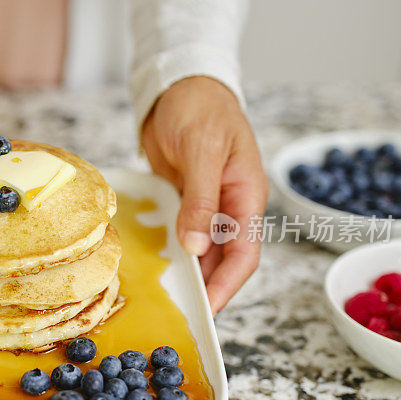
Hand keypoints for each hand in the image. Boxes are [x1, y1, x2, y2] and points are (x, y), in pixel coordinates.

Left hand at [141, 77, 267, 313]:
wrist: (178, 85)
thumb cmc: (199, 108)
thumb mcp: (203, 151)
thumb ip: (202, 199)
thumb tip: (196, 247)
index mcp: (247, 195)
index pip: (245, 253)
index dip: (227, 284)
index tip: (206, 308)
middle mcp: (229, 206)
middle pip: (222, 259)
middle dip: (205, 288)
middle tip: (178, 314)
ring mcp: (206, 205)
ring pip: (200, 251)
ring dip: (186, 273)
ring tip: (164, 299)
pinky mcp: (183, 201)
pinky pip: (180, 234)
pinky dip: (170, 252)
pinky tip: (153, 268)